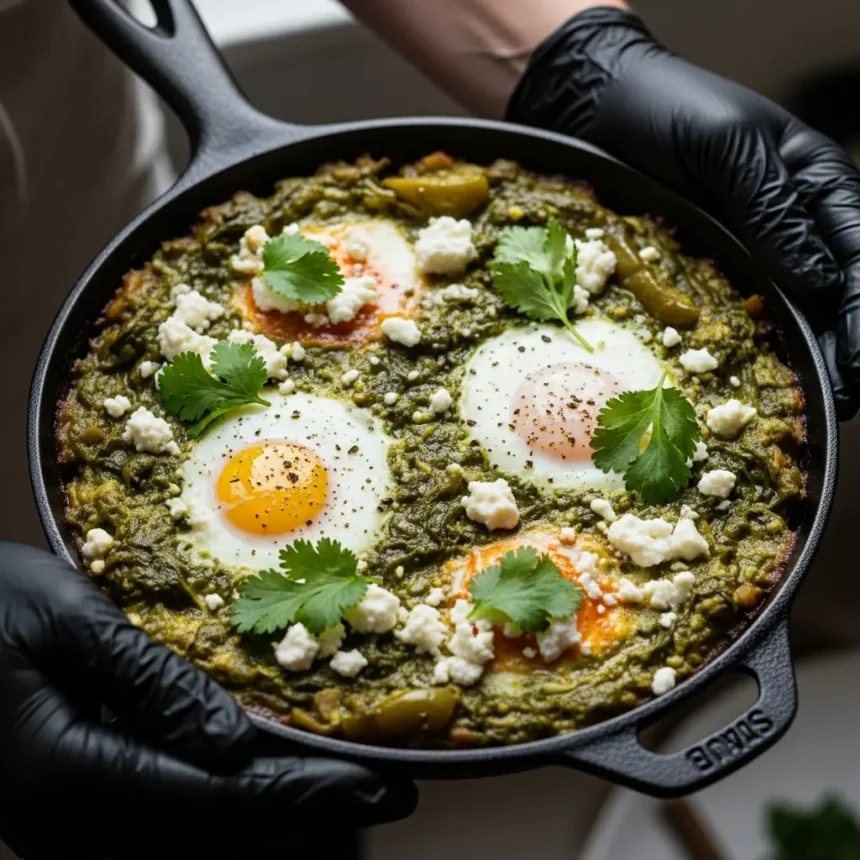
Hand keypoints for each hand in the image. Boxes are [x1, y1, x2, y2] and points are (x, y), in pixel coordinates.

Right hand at [0, 544, 415, 859]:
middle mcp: (67, 823)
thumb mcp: (67, 619)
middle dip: (306, 810)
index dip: (305, 791)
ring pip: (192, 841)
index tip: (379, 783)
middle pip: (214, 833)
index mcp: (68, 775)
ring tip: (342, 786)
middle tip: (386, 789)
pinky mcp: (65, 808)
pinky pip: (162, 825)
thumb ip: (151, 681)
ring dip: (271, 815)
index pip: (218, 798)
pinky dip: (226, 810)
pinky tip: (263, 782)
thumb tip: (235, 742)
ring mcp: (62, 825)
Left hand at [507, 6, 859, 418]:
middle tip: (838, 398)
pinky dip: (749, 345)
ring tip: (810, 403)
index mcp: (815, 186)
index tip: (857, 366)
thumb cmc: (668, 109)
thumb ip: (774, 209)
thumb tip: (819, 281)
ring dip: (802, 356)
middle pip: (834, 294)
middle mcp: (790, 223)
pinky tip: (750, 375)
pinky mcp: (707, 267)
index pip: (857, 258)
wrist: (599, 110)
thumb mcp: (728, 146)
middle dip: (842, 347)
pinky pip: (737, 312)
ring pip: (791, 311)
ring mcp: (748, 249)